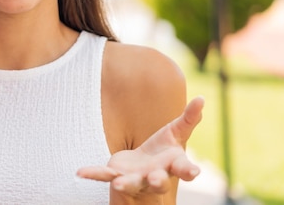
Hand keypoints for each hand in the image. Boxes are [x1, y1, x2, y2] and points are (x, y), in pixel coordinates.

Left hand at [77, 96, 203, 195]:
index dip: (189, 171)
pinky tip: (80, 172)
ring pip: (132, 183)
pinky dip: (93, 174)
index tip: (194, 172)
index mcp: (172, 165)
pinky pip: (104, 175)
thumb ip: (189, 119)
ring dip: (126, 183)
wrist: (143, 170)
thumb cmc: (164, 152)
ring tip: (119, 185)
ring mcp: (136, 178)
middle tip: (158, 180)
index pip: (183, 169)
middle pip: (159, 181)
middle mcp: (155, 176)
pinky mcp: (117, 176)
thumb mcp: (176, 134)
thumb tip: (203, 98)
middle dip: (158, 181)